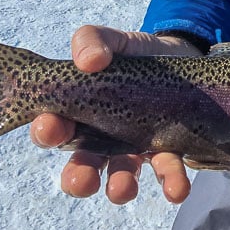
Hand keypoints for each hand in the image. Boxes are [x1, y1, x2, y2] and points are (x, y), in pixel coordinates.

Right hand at [29, 24, 199, 204]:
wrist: (182, 54)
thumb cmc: (135, 54)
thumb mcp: (113, 40)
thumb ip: (92, 39)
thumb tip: (88, 61)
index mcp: (80, 111)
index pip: (54, 127)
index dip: (47, 131)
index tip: (50, 129)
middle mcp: (102, 138)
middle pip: (82, 165)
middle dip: (78, 176)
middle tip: (81, 178)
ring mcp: (135, 148)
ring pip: (120, 176)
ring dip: (118, 187)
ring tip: (122, 189)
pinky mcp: (167, 153)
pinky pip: (167, 173)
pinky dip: (171, 183)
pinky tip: (176, 190)